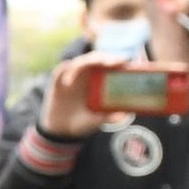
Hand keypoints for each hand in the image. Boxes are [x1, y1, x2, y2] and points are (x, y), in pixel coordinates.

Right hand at [40, 49, 171, 140]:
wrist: (62, 130)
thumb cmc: (84, 122)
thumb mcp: (98, 120)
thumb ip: (110, 116)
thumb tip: (126, 114)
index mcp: (103, 80)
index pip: (114, 64)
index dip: (121, 61)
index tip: (129, 61)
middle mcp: (90, 74)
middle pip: (99, 58)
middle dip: (107, 57)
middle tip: (115, 62)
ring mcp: (74, 74)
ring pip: (82, 61)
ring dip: (88, 61)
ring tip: (96, 64)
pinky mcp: (59, 77)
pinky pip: (64, 69)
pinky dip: (68, 72)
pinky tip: (68, 83)